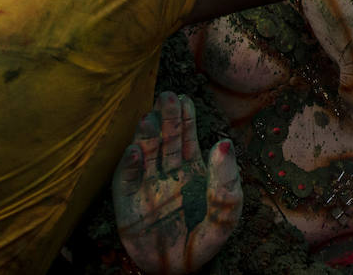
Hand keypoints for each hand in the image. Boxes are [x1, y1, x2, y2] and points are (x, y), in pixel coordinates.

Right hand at [114, 92, 242, 274]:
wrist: (178, 269)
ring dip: (146, 135)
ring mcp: (146, 186)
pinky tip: (135, 151)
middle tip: (167, 95)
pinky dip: (129, 165)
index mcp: (191, 170)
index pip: (186, 137)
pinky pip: (126, 180)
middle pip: (165, 138)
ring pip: (144, 153)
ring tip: (150, 118)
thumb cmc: (205, 239)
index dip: (185, 117)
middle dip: (166, 116)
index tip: (185, 98)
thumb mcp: (227, 213)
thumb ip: (227, 180)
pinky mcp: (128, 203)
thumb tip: (223, 143)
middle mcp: (166, 172)